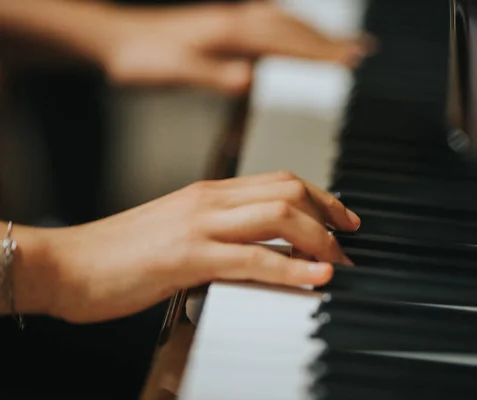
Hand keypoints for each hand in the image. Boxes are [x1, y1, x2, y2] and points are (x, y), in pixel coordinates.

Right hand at [20, 172, 358, 322]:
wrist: (67, 264)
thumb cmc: (120, 253)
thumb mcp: (179, 232)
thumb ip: (218, 232)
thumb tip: (257, 248)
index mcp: (208, 193)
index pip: (278, 181)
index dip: (319, 196)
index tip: (342, 218)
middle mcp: (209, 200)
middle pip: (289, 189)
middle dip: (330, 213)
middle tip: (351, 237)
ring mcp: (199, 225)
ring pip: (279, 216)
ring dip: (319, 240)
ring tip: (339, 262)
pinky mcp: (188, 257)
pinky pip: (254, 258)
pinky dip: (292, 268)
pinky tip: (316, 278)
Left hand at [103, 1, 372, 93]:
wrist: (117, 39)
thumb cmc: (143, 57)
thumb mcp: (173, 70)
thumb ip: (212, 75)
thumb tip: (247, 79)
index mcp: (231, 33)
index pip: (287, 42)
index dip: (320, 53)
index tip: (352, 62)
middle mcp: (238, 22)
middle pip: (295, 30)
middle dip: (330, 43)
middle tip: (364, 54)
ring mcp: (234, 21)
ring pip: (287, 24)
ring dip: (318, 34)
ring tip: (345, 46)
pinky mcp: (229, 27)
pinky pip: (273, 26)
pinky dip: (295, 32)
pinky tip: (299, 38)